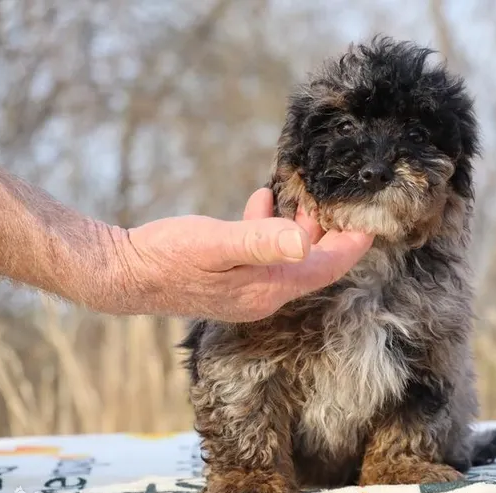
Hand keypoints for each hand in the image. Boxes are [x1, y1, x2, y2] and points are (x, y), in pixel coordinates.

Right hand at [119, 188, 373, 321]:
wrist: (122, 274)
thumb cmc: (167, 258)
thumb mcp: (216, 244)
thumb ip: (259, 241)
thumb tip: (301, 239)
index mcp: (268, 288)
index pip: (325, 269)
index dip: (351, 247)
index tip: (373, 224)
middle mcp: (263, 293)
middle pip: (311, 264)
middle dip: (330, 235)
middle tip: (344, 203)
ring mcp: (246, 286)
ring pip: (288, 256)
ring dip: (300, 228)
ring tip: (308, 197)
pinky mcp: (229, 276)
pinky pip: (261, 252)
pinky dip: (269, 227)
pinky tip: (263, 201)